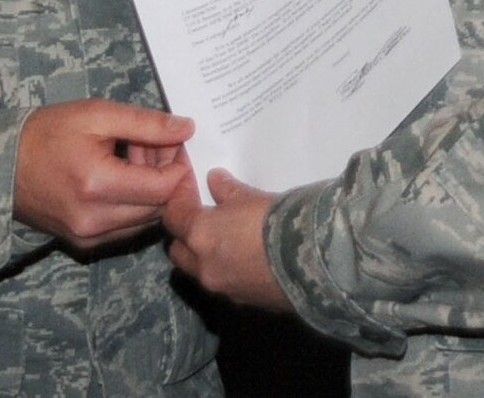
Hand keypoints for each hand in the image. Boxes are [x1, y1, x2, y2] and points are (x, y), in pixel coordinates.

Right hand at [13, 100, 194, 252]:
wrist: (0, 165)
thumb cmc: (46, 133)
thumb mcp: (96, 115)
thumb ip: (146, 123)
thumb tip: (187, 129)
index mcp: (98, 185)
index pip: (164, 188)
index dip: (179, 163)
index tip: (174, 140)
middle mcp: (95, 221)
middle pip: (159, 207)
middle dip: (166, 175)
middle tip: (153, 143)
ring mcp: (89, 237)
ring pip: (145, 220)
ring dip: (151, 190)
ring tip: (134, 156)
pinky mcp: (84, 243)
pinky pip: (126, 228)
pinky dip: (134, 203)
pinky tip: (121, 176)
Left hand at [164, 168, 291, 311]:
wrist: (310, 261)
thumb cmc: (276, 220)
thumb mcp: (250, 197)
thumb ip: (227, 190)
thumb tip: (214, 181)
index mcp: (199, 235)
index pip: (173, 217)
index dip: (179, 203)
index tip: (191, 193)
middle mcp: (203, 266)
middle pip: (178, 251)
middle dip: (185, 236)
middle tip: (204, 221)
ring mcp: (222, 288)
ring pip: (199, 272)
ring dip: (205, 258)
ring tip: (228, 242)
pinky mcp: (242, 302)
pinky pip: (224, 285)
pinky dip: (228, 273)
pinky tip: (248, 261)